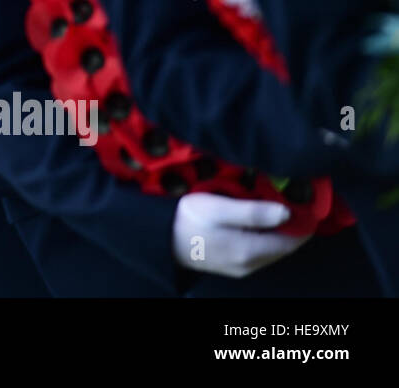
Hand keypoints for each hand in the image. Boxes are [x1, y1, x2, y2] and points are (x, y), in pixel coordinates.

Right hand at [172, 192, 309, 277]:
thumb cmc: (187, 218)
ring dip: (281, 232)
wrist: (161, 239)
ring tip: (281, 208)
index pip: (292, 239)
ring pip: (274, 251)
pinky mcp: (234, 266)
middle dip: (294, 225)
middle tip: (296, 200)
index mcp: (250, 250)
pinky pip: (262, 253)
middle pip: (285, 246)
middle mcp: (252, 264)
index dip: (304, 221)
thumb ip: (253, 212)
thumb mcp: (217, 207)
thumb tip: (288, 212)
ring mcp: (243, 268)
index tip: (308, 201)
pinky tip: (262, 223)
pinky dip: (269, 238)